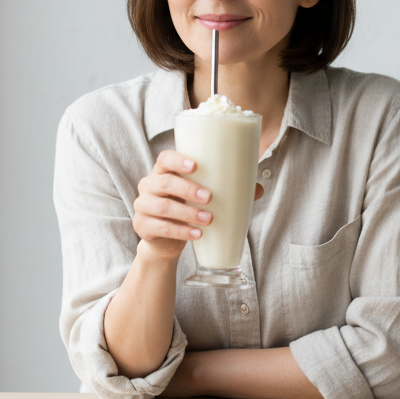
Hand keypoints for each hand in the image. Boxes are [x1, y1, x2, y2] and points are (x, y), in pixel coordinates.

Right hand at [133, 151, 264, 260]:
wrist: (165, 239)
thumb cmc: (185, 208)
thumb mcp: (200, 197)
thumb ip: (226, 190)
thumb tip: (257, 189)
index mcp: (163, 171)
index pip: (165, 158)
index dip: (178, 160)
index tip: (196, 166)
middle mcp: (149, 185)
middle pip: (165, 182)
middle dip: (188, 189)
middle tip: (209, 197)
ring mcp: (143, 205)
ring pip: (163, 206)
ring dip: (188, 212)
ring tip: (208, 219)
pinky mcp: (142, 226)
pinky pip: (161, 227)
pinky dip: (181, 231)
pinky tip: (197, 234)